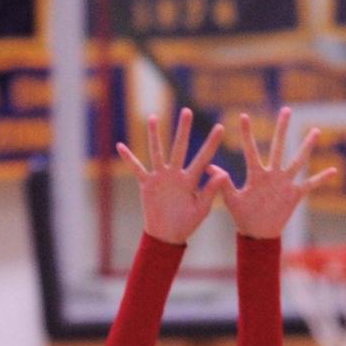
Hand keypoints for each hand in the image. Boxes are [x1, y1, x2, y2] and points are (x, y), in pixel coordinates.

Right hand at [117, 107, 224, 243]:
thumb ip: (211, 190)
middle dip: (183, 130)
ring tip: (154, 118)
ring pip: (158, 152)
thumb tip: (224, 173)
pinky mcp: (148, 184)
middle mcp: (176, 174)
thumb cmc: (186, 224)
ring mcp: (161, 177)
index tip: (220, 127)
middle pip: (180, 147)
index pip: (203, 158)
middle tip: (188, 110)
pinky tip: (120, 146)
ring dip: (155, 136)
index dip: (211, 143)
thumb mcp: (201, 208)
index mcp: (191, 180)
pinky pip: (137, 168)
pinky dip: (129, 159)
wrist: (167, 235)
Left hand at [216, 107, 335, 238]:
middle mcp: (272, 174)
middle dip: (282, 129)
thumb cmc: (243, 217)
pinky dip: (321, 179)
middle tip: (286, 109)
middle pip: (278, 147)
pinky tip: (333, 171)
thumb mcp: (231, 200)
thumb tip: (208, 167)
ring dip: (306, 146)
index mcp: (256, 175)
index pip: (251, 150)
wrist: (259, 234)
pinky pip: (310, 185)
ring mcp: (284, 183)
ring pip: (297, 161)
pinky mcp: (295, 195)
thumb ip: (223, 183)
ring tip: (315, 131)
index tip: (243, 115)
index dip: (247, 134)